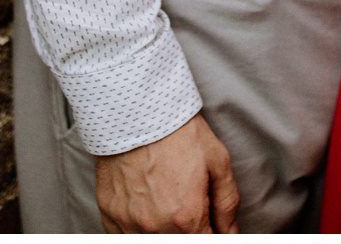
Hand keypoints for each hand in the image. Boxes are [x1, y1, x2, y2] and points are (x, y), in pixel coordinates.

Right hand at [94, 112, 238, 231]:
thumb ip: (227, 204)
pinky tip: (146, 206)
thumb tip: (231, 233)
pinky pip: (126, 236)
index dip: (211, 233)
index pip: (205, 243)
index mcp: (186, 217)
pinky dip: (139, 229)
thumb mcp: (217, 162)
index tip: (210, 223)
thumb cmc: (178, 133)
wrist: (136, 110)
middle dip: (189, 230)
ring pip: (153, 241)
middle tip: (187, 204)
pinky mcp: (109, 216)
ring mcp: (128, 224)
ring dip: (164, 230)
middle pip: (180, 243)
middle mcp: (155, 228)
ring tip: (166, 202)